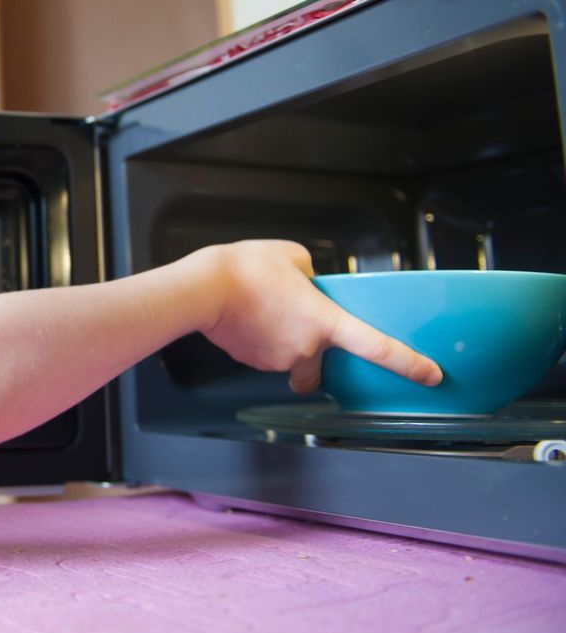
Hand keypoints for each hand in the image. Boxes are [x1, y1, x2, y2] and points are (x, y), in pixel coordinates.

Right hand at [186, 240, 441, 393]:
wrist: (201, 290)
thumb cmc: (245, 270)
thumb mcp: (292, 255)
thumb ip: (311, 274)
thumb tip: (307, 284)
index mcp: (326, 322)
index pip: (379, 348)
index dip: (410, 364)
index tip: (431, 376)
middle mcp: (306, 349)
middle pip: (322, 364)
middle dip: (315, 353)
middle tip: (299, 328)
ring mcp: (277, 359)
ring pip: (291, 359)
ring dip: (284, 341)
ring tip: (263, 311)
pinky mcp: (251, 361)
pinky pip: (266, 355)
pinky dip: (261, 340)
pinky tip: (248, 319)